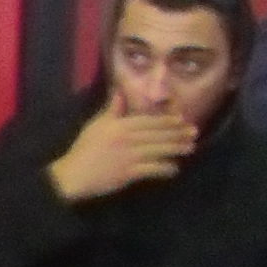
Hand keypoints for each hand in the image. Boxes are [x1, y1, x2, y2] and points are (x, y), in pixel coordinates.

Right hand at [46, 105, 198, 203]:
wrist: (73, 174)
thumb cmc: (84, 149)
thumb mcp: (96, 125)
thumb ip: (111, 109)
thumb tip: (119, 91)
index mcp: (120, 125)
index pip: (149, 121)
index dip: (167, 120)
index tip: (182, 119)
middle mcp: (128, 139)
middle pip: (157, 135)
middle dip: (177, 133)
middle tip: (194, 133)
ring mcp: (129, 156)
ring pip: (158, 150)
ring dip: (176, 149)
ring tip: (190, 148)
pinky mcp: (129, 173)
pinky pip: (152, 169)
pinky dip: (164, 169)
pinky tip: (174, 169)